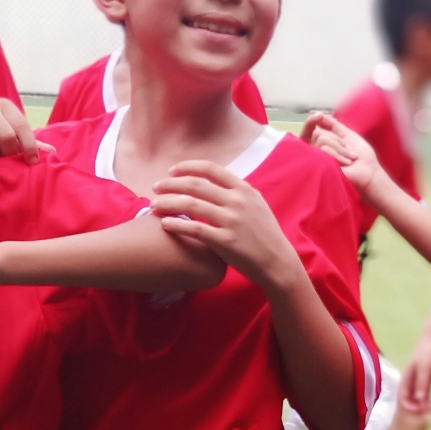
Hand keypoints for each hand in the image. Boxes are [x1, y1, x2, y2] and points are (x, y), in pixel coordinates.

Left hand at [151, 162, 297, 291]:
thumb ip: (237, 193)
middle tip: (155, 187)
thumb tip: (216, 182)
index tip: (172, 171)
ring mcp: (231, 221)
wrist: (277, 261)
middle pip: (196, 185)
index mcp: (244, 189)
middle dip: (171, 184)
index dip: (188, 167)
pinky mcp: (225, 241)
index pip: (211, 169)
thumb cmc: (264, 235)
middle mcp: (237, 201)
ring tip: (153, 205)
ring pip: (191, 205)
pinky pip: (194, 229)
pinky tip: (164, 224)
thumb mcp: (256, 206)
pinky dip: (177, 224)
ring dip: (168, 203)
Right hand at [300, 112, 381, 196]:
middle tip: (349, 151)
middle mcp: (316, 154)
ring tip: (350, 158)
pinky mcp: (319, 169)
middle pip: (317, 134)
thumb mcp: (347, 135)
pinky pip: (323, 150)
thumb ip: (332, 125)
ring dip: (340, 147)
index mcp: (321, 146)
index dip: (311, 122)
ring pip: (320, 140)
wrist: (369, 173)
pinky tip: (347, 163)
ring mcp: (317, 162)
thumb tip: (318, 113)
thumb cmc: (361, 157)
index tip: (320, 115)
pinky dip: (338, 154)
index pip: (308, 131)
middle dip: (337, 140)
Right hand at [399, 331, 430, 414]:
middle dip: (416, 408)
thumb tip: (419, 399)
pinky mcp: (426, 378)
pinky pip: (424, 393)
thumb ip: (422, 383)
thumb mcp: (426, 368)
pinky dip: (427, 401)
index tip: (420, 411)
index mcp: (406, 378)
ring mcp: (418, 380)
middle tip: (428, 413)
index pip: (402, 398)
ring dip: (422, 406)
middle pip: (409, 400)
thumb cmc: (429, 351)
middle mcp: (410, 381)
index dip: (409, 407)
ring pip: (417, 398)